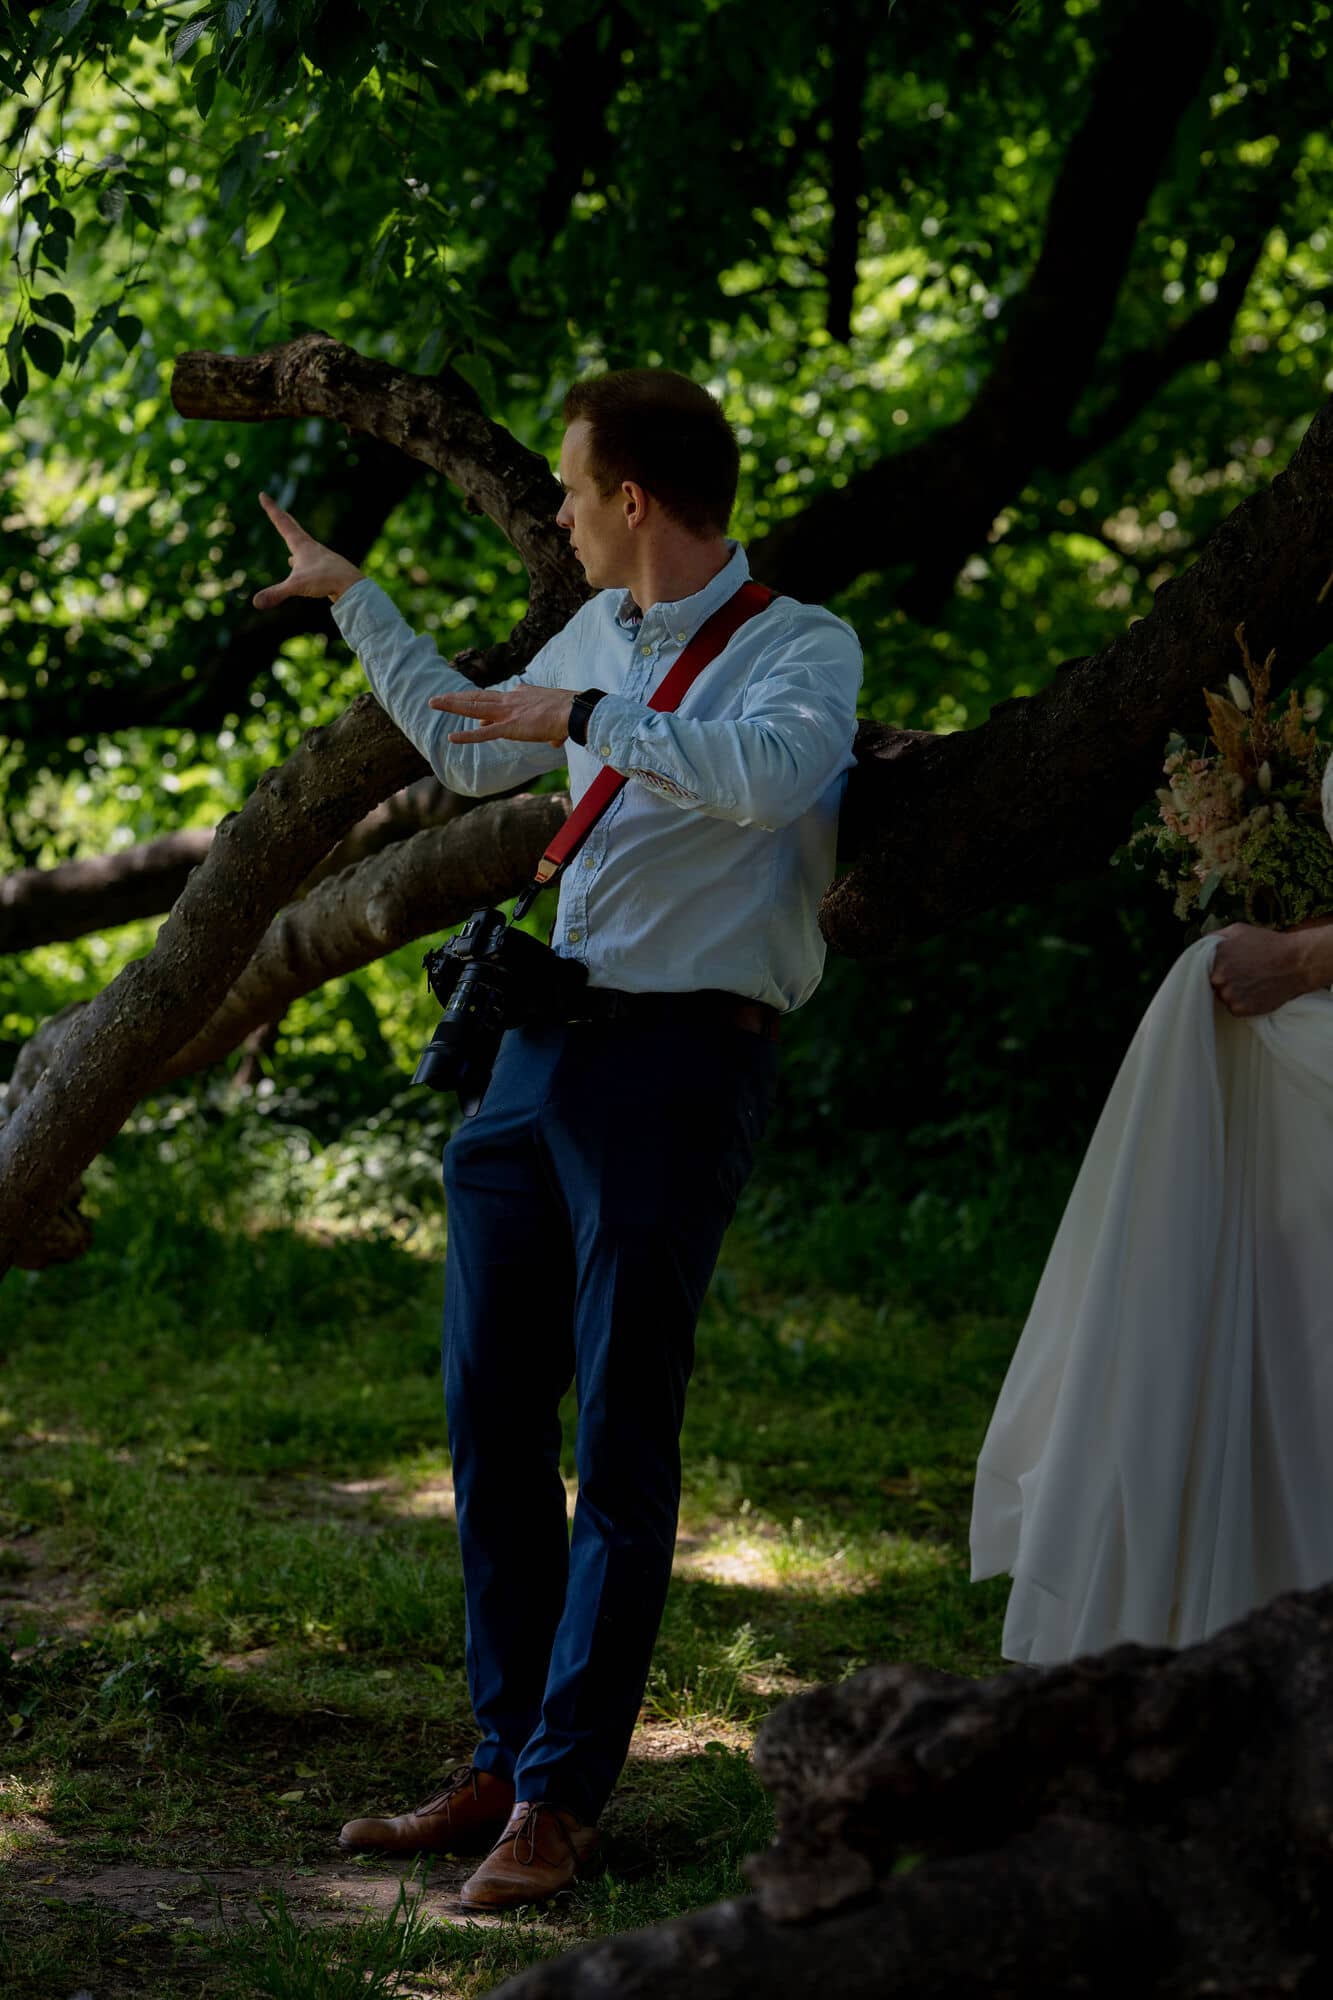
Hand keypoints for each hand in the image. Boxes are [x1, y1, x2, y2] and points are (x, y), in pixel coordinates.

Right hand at [253, 492, 363, 607]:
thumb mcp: (297, 586)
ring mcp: (319, 557)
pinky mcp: (325, 568)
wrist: (353, 586)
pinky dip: (299, 558)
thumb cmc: (326, 580)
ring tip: (287, 536)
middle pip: (293, 528)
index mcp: (301, 545)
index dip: (271, 509)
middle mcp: (310, 547)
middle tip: (275, 508)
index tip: (263, 494)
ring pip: (302, 544)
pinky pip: (307, 560)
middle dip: (281, 518)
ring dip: (293, 538)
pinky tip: (296, 563)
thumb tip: (255, 602)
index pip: (282, 522)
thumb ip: (276, 593)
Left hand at [428, 685, 575, 748]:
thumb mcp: (556, 719)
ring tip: (433, 703)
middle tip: (439, 698)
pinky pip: (484, 734)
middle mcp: (511, 700)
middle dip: (456, 698)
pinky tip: (451, 738)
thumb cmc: (570, 715)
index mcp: (522, 695)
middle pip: (478, 697)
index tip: (478, 717)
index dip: (485, 707)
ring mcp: (508, 713)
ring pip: (474, 708)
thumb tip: (554, 741)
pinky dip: (467, 737)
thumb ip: (552, 731)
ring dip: (452, 705)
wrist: (573, 711)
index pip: (498, 700)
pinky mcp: (509, 727)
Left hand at [1208, 922, 1315, 1016]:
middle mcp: (1218, 977)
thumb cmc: (1269, 944)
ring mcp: (1228, 995)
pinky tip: (1255, 992)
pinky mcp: (1240, 1009)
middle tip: (1243, 975)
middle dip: (1223, 979)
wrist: (1296, 963)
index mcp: (1214, 957)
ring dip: (1232, 992)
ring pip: (1222, 996)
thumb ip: (1215, 937)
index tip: (1228, 967)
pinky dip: (1242, 1003)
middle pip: (1212, 983)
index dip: (1215, 967)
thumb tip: (1201, 945)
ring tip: (1251, 983)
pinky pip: (1234, 1008)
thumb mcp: (1239, 930)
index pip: (1202, 968)